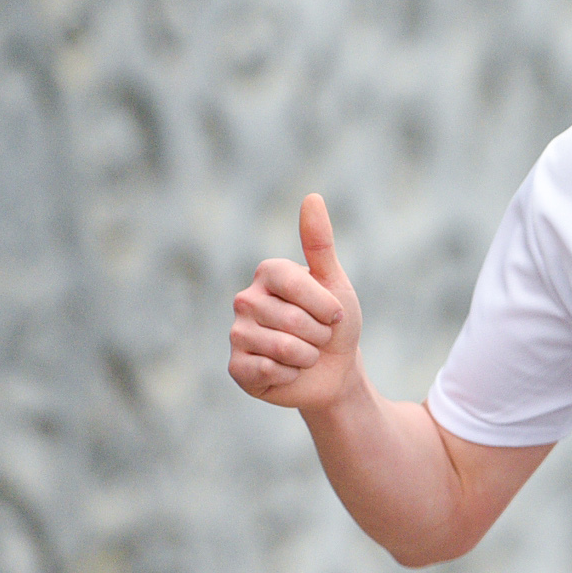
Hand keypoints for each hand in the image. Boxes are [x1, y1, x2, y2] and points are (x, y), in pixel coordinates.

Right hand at [228, 194, 361, 410]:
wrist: (334, 371)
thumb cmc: (335, 324)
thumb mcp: (335, 283)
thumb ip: (320, 243)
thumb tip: (312, 197)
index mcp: (268, 273)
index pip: (297, 284)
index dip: (326, 306)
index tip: (334, 313)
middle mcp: (245, 299)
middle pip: (293, 320)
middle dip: (319, 335)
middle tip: (317, 337)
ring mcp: (237, 333)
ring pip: (282, 347)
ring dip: (307, 357)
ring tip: (305, 354)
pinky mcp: (236, 367)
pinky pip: (268, 370)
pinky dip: (289, 375)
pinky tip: (287, 371)